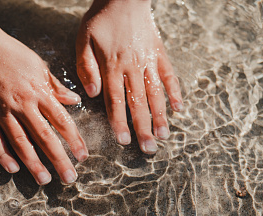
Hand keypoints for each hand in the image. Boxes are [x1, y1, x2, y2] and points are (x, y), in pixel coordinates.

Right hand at [0, 31, 88, 184]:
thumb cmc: (11, 53)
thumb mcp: (39, 65)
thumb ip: (56, 86)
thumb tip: (76, 101)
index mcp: (39, 92)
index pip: (62, 121)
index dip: (74, 140)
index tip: (83, 156)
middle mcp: (22, 104)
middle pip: (44, 137)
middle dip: (59, 159)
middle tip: (69, 177)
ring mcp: (1, 110)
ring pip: (20, 143)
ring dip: (34, 164)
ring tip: (44, 180)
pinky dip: (3, 155)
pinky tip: (13, 169)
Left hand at [76, 0, 182, 152]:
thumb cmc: (100, 20)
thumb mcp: (83, 40)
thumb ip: (86, 67)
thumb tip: (92, 93)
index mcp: (112, 66)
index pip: (115, 100)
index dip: (120, 122)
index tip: (124, 141)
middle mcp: (133, 67)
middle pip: (138, 103)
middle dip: (143, 128)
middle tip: (149, 149)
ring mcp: (149, 61)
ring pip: (156, 93)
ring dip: (160, 116)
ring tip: (164, 136)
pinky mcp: (160, 54)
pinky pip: (170, 75)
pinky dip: (176, 92)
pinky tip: (179, 108)